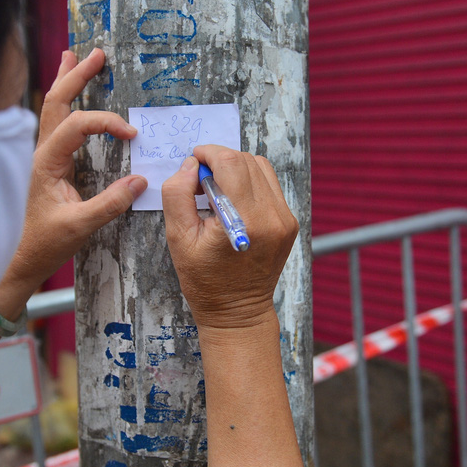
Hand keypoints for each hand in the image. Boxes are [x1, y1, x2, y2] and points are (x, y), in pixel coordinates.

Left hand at [4, 48, 146, 289]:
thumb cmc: (47, 242)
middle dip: (76, 77)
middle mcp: (42, 153)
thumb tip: (140, 181)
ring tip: (74, 56)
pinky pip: (58, 123)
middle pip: (56, 102)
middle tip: (96, 54)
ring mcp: (45, 155)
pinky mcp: (51, 163)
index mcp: (46, 162)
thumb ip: (110, 204)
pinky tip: (72, 93)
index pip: (76, 126)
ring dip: (66, 82)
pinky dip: (66, 102)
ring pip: (52, 108)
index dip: (105, 123)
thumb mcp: (81, 226)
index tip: (131, 134)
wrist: (26, 257)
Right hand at [161, 146, 297, 329]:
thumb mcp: (178, 239)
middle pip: (246, 161)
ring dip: (236, 168)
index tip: (193, 162)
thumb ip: (178, 195)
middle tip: (200, 181)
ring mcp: (284, 219)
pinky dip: (249, 182)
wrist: (237, 313)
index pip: (231, 163)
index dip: (209, 153)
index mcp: (244, 221)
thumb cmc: (205, 281)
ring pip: (261, 167)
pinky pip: (269, 185)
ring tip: (216, 190)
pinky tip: (233, 201)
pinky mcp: (289, 222)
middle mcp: (271, 216)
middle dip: (220, 160)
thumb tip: (190, 165)